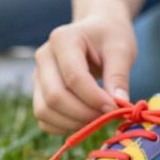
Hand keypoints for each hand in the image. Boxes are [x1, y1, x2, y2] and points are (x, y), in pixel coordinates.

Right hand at [32, 14, 135, 133]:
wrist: (97, 32)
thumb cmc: (110, 37)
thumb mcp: (121, 50)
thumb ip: (119, 76)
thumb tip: (119, 104)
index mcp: (63, 39)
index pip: (73, 77)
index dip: (94, 98)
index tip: (115, 108)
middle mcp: (43, 56)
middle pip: (55, 97)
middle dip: (84, 114)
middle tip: (108, 116)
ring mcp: (37, 75)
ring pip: (44, 111)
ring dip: (73, 123)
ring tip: (98, 117)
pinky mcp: (38, 92)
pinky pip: (44, 119)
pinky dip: (63, 127)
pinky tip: (84, 120)